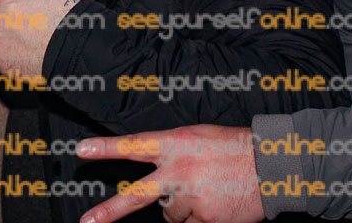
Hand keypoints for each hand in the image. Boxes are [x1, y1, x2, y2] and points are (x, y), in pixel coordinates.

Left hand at [0, 0, 89, 76]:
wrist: (83, 50)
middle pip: (2, 16)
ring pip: (6, 37)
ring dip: (19, 37)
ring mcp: (0, 47)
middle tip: (41, 20)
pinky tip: (40, 52)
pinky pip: (11, 57)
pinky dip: (22, 55)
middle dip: (17, 17)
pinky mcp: (6, 67)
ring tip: (44, 38)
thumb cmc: (71, 11)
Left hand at [76, 125, 264, 222]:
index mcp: (174, 144)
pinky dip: (200, 217)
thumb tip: (156, 179)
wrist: (270, 165)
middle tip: (87, 221)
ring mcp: (190, 198)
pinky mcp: (206, 219)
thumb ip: (172, 153)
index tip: (81, 151)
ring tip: (205, 191)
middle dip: (108, 211)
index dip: (105, 149)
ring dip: (182, 207)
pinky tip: (215, 203)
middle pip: (136, 196)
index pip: (133, 145)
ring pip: (170, 213)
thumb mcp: (197, 137)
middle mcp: (178, 171)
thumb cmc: (232, 146)